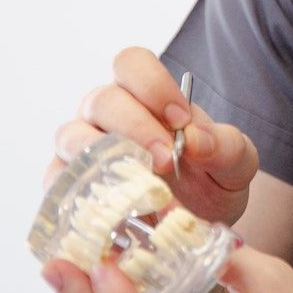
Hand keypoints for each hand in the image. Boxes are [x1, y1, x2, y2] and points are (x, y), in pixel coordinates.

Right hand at [46, 46, 259, 226]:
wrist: (197, 228)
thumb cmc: (213, 182)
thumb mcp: (236, 164)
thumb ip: (226, 146)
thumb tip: (195, 138)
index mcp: (143, 94)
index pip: (132, 63)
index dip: (152, 85)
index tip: (181, 119)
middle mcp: (105, 114)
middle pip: (103, 100)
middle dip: (136, 127)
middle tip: (167, 160)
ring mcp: (81, 148)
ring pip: (71, 136)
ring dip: (105, 157)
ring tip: (141, 185)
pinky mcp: (67, 187)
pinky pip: (56, 182)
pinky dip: (80, 195)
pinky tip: (114, 211)